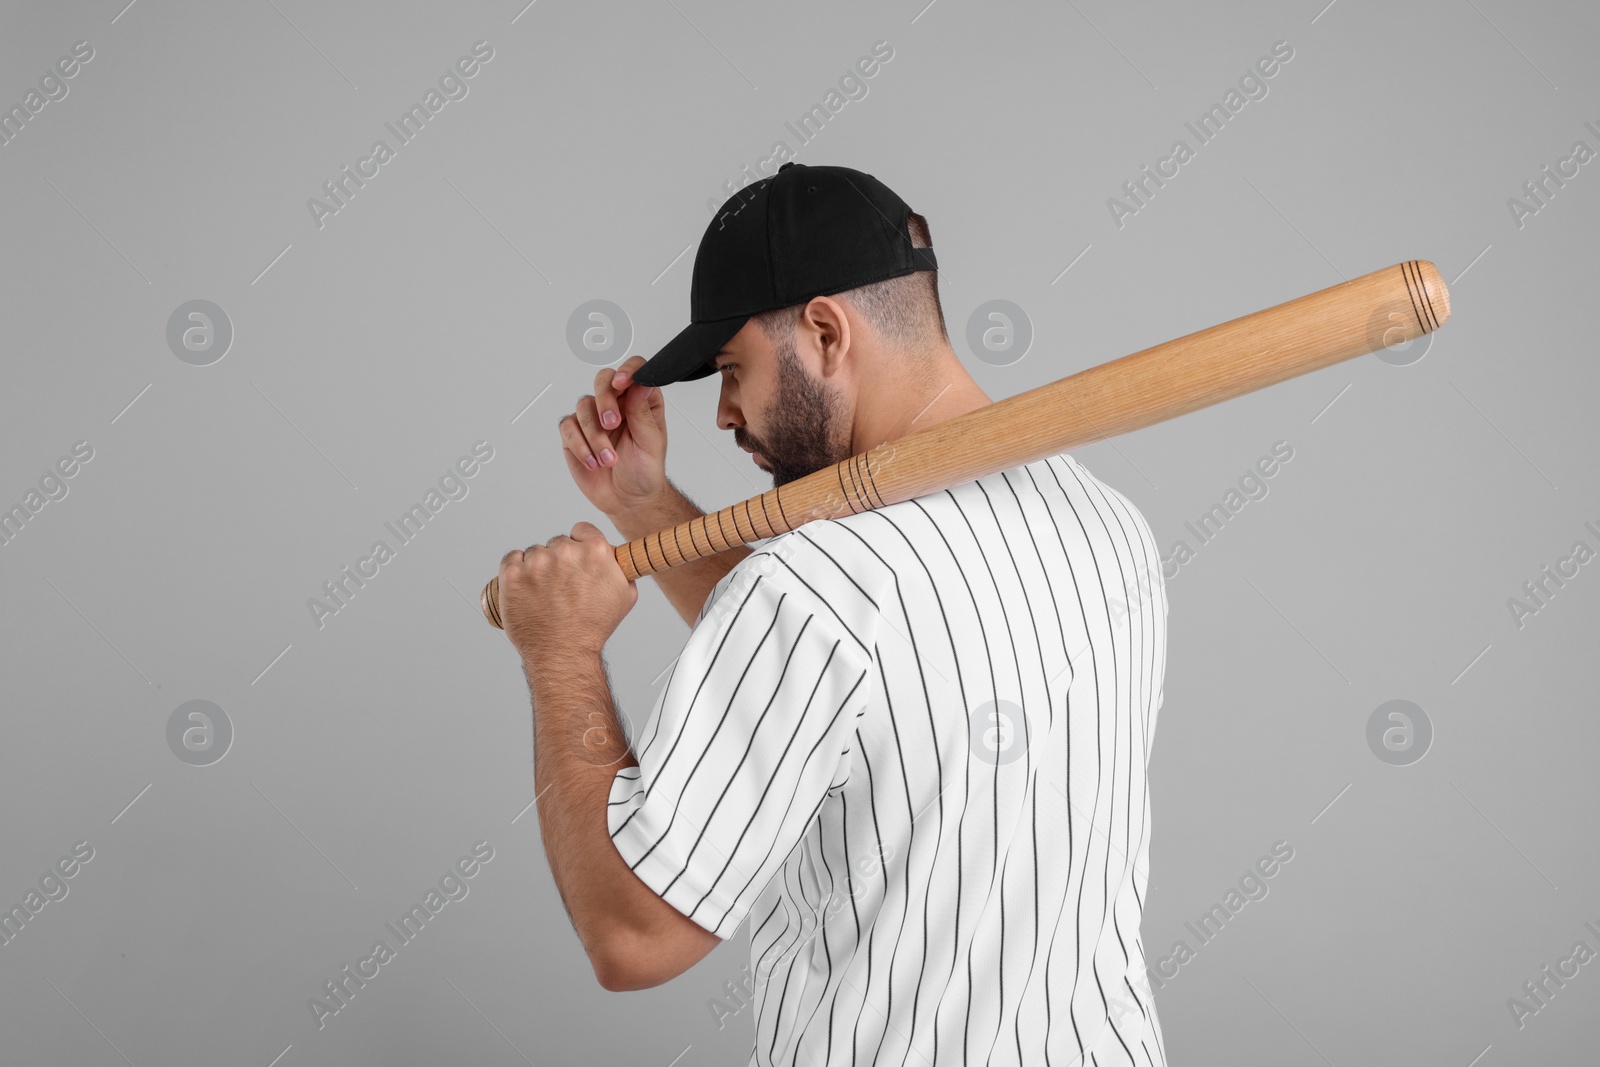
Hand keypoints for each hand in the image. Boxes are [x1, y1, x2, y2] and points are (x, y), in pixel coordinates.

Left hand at [497, 521, 637, 660]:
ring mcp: (536, 563)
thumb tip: (615, 557)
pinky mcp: (512, 574)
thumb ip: (621, 568)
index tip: (576, 559)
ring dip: (537, 567)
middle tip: (560, 586)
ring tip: (543, 593)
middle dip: (559, 560)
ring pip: (534, 553)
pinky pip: (511, 559)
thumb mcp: (625, 595)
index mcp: (595, 551)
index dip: (580, 544)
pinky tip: (525, 587)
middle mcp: (565, 552)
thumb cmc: (592, 628)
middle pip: (557, 543)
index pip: (582, 530)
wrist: (563, 653)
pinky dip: (516, 570)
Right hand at [560, 355, 668, 517]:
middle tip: (611, 423)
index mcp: (640, 401)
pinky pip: (569, 428)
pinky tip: (594, 462)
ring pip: (583, 406)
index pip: (634, 371)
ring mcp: (593, 418)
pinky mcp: (575, 434)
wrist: (628, 499)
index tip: (622, 383)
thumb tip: (640, 383)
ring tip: (609, 459)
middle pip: (603, 380)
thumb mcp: (651, 442)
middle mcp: (616, 404)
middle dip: (604, 401)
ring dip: (595, 435)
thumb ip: (642, 412)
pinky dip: (581, 446)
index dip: (627, 371)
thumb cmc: (645, 470)